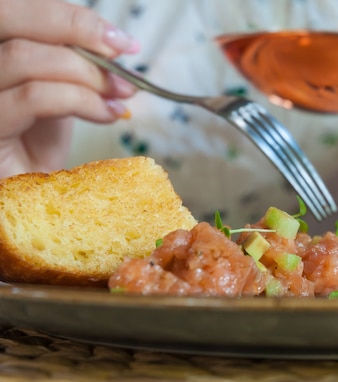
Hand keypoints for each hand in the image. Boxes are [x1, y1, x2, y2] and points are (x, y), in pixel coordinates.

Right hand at [0, 0, 139, 177]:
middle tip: (120, 55)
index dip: (71, 17)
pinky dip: (82, 100)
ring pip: (25, 57)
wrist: (34, 201)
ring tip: (121, 93)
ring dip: (87, 73)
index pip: (17, 10)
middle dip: (74, 30)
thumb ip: (71, 64)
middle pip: (7, 15)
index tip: (121, 40)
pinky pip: (34, 97)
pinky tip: (109, 114)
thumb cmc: (38, 148)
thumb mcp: (57, 93)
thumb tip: (115, 46)